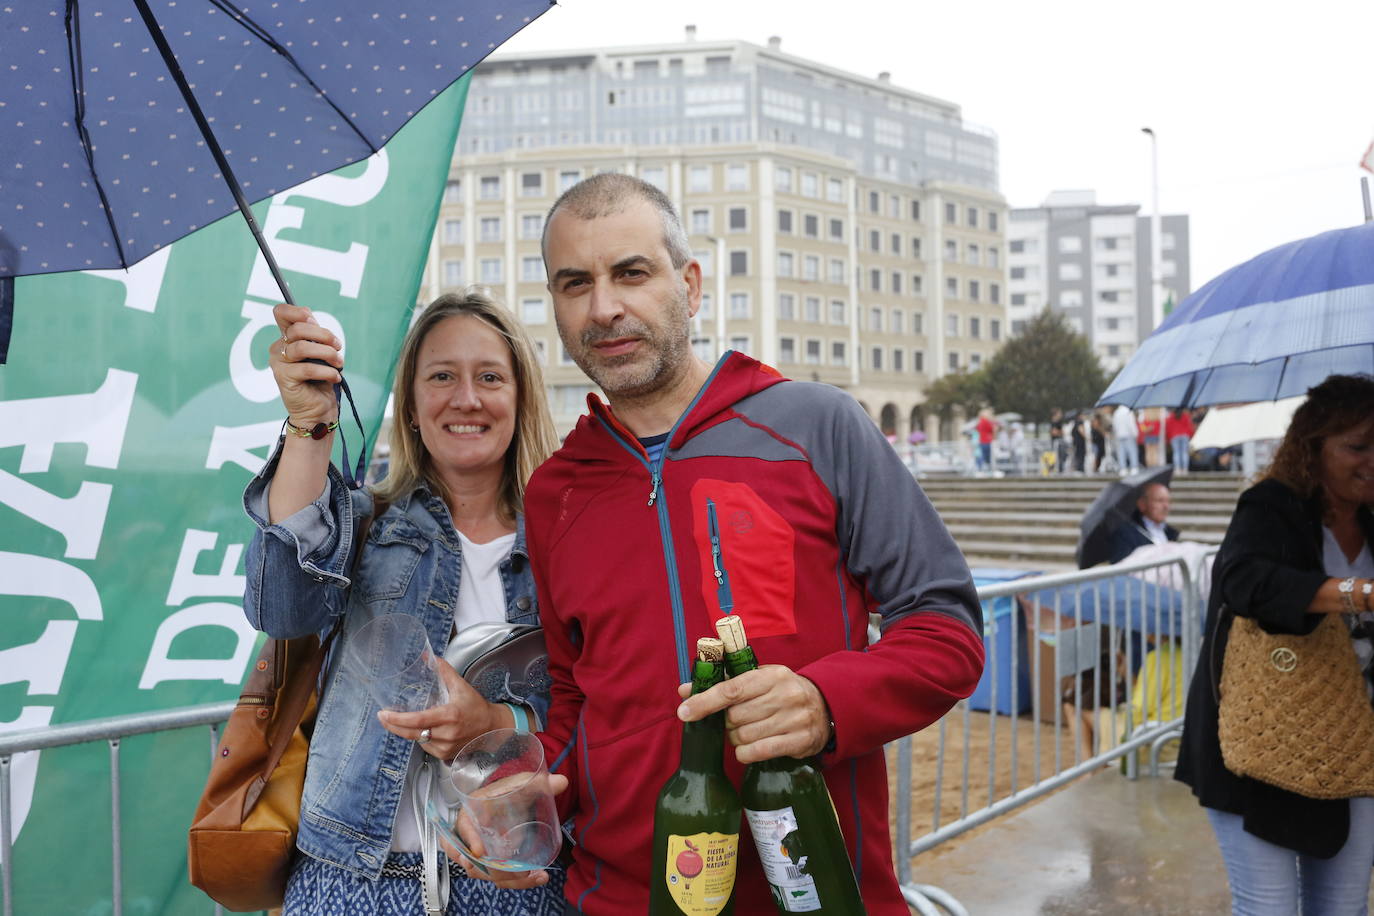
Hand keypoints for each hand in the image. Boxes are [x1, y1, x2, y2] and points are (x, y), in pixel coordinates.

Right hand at [270, 302, 342, 425]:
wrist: (318, 409)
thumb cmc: (321, 380)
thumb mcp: (321, 353)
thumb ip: (315, 335)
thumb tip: (312, 318)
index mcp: (286, 338)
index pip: (281, 313)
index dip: (297, 311)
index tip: (313, 319)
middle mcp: (278, 348)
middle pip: (297, 328)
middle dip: (324, 335)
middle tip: (338, 346)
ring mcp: (278, 363)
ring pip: (302, 347)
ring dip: (327, 353)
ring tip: (338, 363)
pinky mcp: (283, 378)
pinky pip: (308, 368)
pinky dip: (327, 372)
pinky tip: (335, 377)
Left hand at [377, 658, 502, 761]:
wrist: (491, 727)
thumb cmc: (476, 706)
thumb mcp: (461, 685)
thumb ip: (443, 670)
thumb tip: (427, 656)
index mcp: (450, 716)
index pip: (418, 720)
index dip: (398, 719)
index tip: (384, 714)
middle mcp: (447, 734)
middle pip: (411, 734)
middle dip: (393, 726)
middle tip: (382, 717)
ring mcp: (445, 747)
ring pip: (416, 740)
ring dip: (407, 731)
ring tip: (401, 720)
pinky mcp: (444, 755)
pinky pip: (424, 746)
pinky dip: (419, 737)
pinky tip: (421, 729)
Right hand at [438, 773, 568, 888]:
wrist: (500, 803)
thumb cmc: (503, 793)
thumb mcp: (518, 784)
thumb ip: (538, 783)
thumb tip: (562, 781)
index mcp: (470, 815)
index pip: (463, 829)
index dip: (469, 841)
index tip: (479, 851)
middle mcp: (469, 838)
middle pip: (473, 861)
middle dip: (496, 871)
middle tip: (521, 872)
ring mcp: (478, 855)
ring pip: (487, 875)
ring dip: (510, 880)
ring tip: (536, 877)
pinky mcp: (491, 865)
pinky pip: (498, 878)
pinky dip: (517, 882)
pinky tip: (538, 878)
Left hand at [676, 664, 831, 763]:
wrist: (826, 707)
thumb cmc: (782, 692)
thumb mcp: (758, 680)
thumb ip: (723, 685)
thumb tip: (685, 691)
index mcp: (772, 676)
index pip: (731, 689)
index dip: (704, 701)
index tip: (683, 712)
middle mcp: (785, 695)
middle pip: (735, 717)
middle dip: (727, 723)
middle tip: (735, 721)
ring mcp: (795, 719)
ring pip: (744, 736)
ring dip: (736, 739)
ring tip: (746, 733)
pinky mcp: (801, 741)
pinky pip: (759, 752)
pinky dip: (746, 754)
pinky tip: (748, 750)